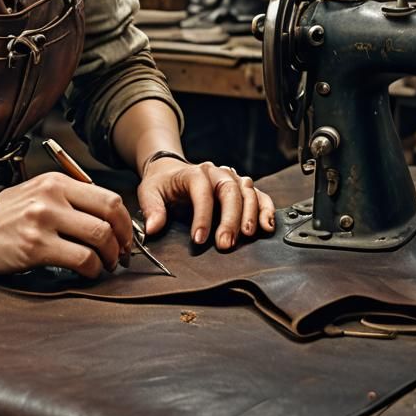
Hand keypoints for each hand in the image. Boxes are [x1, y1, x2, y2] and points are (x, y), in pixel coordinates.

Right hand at [0, 172, 133, 277]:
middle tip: (121, 254)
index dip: (125, 222)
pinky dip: (92, 269)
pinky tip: (87, 272)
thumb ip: (73, 200)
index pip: (108, 197)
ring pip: (99, 237)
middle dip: (123, 240)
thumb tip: (111, 221)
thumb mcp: (41, 194)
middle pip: (109, 215)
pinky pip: (81, 259)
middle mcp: (52, 196)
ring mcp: (44, 220)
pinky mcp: (36, 246)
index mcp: (57, 181)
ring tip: (105, 265)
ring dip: (110, 257)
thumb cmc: (12, 215)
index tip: (126, 237)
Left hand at [138, 158, 275, 249]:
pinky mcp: (241, 189)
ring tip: (247, 236)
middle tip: (225, 244)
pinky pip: (259, 196)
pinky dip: (266, 210)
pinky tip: (266, 226)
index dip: (202, 216)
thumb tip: (153, 228)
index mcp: (193, 172)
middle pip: (229, 191)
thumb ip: (151, 209)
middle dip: (230, 219)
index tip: (198, 239)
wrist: (171, 171)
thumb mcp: (149, 191)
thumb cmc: (162, 183)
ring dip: (250, 215)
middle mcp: (216, 172)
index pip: (202, 191)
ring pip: (248, 192)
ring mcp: (231, 179)